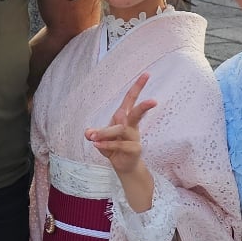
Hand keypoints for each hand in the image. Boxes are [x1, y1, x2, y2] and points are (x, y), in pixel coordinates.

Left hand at [84, 73, 156, 195]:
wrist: (123, 166)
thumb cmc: (114, 147)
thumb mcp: (101, 138)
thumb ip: (95, 133)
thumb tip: (88, 133)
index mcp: (125, 117)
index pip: (131, 99)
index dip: (138, 86)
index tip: (146, 74)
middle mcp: (131, 125)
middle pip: (137, 113)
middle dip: (144, 106)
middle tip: (153, 101)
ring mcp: (134, 138)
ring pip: (122, 130)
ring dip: (107, 132)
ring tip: (94, 137)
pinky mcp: (134, 149)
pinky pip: (119, 144)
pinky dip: (106, 144)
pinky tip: (96, 145)